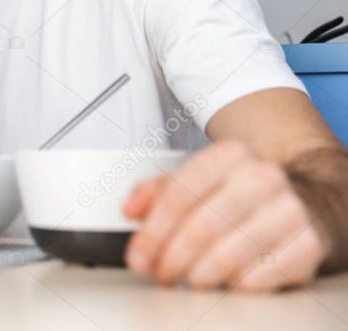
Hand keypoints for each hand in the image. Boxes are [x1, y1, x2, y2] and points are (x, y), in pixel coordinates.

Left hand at [123, 140, 330, 290]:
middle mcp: (261, 177)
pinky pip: (261, 275)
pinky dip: (235, 284)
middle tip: (160, 273)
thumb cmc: (241, 192)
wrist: (306, 199)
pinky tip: (224, 281)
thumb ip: (156, 192)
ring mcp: (289, 209)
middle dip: (171, 258)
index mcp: (228, 155)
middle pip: (201, 227)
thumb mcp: (196, 180)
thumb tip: (131, 209)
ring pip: (230, 254)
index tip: (138, 255)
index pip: (179, 195)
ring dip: (199, 275)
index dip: (152, 232)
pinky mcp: (308, 242)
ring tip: (188, 278)